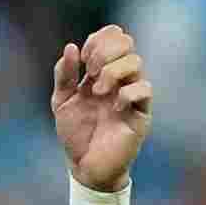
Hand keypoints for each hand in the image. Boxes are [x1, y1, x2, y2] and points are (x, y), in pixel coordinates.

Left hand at [51, 23, 154, 189]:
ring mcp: (131, 95)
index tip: (83, 60)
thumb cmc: (75, 135)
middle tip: (91, 71)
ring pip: (136, 62)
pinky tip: (113, 108)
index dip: (98, 39)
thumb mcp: (61, 101)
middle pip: (127, 43)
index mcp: (101, 72)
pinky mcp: (141, 114)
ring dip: (113, 72)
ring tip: (97, 92)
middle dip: (105, 51)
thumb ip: (64, 74)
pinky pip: (144, 89)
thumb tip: (71, 47)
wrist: (85, 167)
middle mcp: (119, 79)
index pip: (112, 37)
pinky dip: (126, 93)